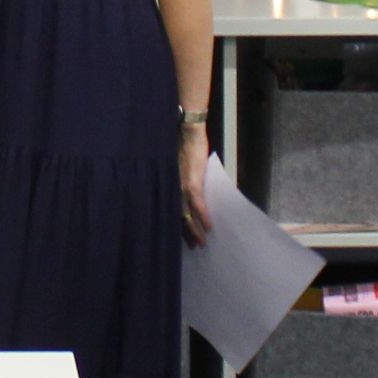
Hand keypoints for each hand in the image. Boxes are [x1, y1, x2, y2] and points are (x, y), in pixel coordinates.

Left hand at [179, 123, 212, 245]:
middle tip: (193, 247)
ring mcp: (181, 186)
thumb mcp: (181, 165)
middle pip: (177, 215)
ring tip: (201, 244)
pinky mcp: (192, 182)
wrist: (188, 131)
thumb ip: (183, 178)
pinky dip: (203, 216)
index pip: (171, 208)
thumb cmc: (184, 144)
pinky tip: (208, 228)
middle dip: (186, 232)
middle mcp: (172, 187)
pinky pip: (198, 204)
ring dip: (195, 230)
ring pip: (187, 214)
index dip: (178, 223)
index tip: (183, 236)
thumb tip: (192, 188)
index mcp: (169, 183)